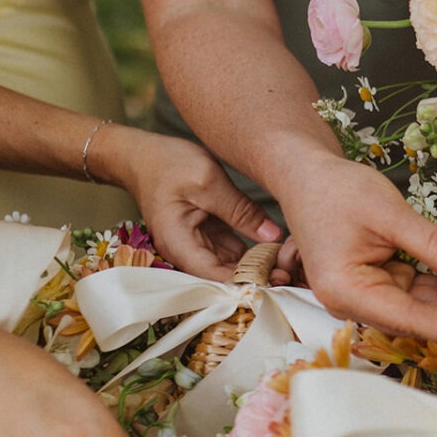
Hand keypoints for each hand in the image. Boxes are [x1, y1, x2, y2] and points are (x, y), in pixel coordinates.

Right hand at [96, 127, 281, 279]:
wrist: (142, 154)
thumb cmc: (167, 163)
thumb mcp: (208, 181)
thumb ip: (240, 210)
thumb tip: (274, 236)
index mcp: (179, 243)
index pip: (216, 276)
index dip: (248, 282)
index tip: (279, 278)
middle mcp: (186, 251)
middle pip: (226, 277)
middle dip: (258, 277)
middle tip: (294, 272)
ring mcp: (197, 245)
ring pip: (233, 266)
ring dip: (259, 267)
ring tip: (291, 263)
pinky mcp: (207, 236)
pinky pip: (233, 252)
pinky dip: (253, 252)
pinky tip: (278, 251)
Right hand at [272, 154, 436, 341]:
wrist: (306, 176)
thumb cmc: (338, 190)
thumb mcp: (391, 214)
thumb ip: (436, 247)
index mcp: (346, 291)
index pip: (411, 318)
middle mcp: (353, 302)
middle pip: (420, 318)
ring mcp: (367, 295)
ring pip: (424, 306)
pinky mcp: (380, 284)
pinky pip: (420, 291)